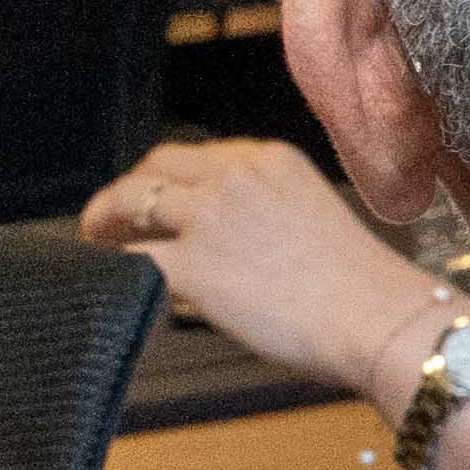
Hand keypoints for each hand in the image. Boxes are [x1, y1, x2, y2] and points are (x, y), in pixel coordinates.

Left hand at [82, 137, 445, 402]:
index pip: (201, 153)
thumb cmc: (357, 283)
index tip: (162, 200)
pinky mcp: (191, 265)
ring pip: (131, 201)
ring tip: (96, 242)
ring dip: (105, 220)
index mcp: (273, 158)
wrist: (372, 316)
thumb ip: (266, 208)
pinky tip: (111, 282)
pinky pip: (129, 259)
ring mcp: (210, 217)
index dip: (171, 177)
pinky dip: (111, 268)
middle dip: (131, 189)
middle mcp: (236, 175)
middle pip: (157, 166)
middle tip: (115, 219)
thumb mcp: (312, 214)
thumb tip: (221, 237)